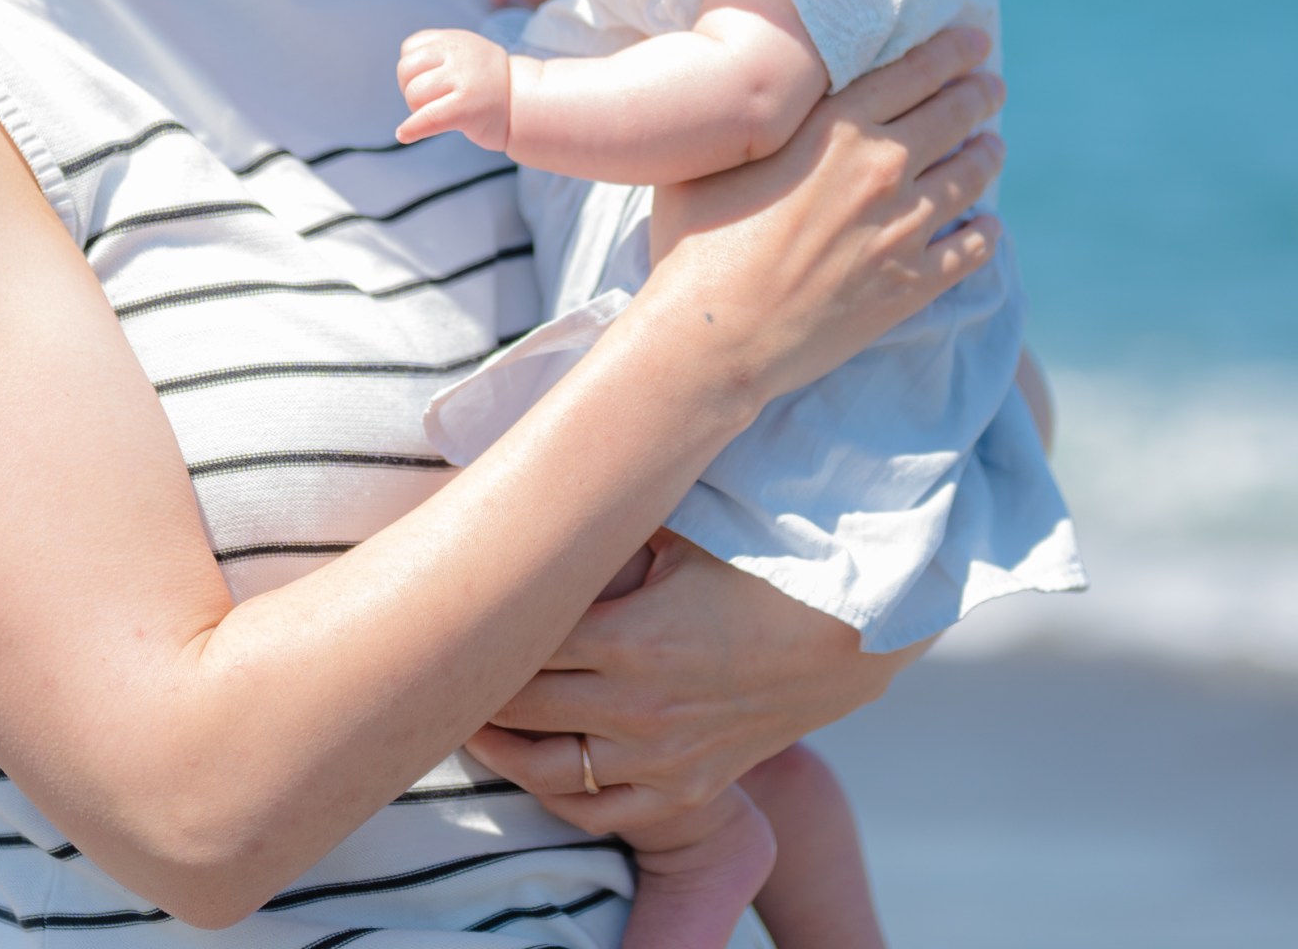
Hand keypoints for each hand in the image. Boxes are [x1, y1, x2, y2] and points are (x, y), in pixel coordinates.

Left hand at [396, 29, 513, 149]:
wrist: (527, 105)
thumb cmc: (493, 87)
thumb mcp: (469, 54)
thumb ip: (440, 54)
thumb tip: (405, 71)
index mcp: (455, 40)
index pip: (410, 48)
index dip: (412, 70)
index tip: (428, 82)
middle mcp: (457, 54)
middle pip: (406, 70)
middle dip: (411, 90)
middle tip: (433, 102)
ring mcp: (462, 79)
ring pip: (413, 94)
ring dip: (417, 110)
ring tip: (440, 114)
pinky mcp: (465, 106)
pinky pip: (427, 117)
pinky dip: (412, 129)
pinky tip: (405, 134)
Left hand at [465, 533, 925, 830]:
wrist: (853, 634)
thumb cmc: (764, 565)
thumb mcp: (685, 531)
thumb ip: (611, 523)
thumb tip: (543, 486)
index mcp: (631, 636)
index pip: (519, 642)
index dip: (475, 629)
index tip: (447, 609)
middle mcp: (640, 707)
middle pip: (519, 705)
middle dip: (473, 684)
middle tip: (444, 657)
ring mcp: (664, 757)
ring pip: (545, 771)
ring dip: (498, 748)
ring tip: (472, 719)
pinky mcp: (690, 787)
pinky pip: (600, 810)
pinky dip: (556, 794)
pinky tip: (536, 762)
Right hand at [627, 24, 1004, 410]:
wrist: (715, 336)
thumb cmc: (697, 244)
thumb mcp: (718, 159)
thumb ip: (755, 122)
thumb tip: (753, 94)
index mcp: (837, 128)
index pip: (915, 72)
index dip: (952, 52)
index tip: (975, 42)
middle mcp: (882, 168)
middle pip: (953, 116)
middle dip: (980, 95)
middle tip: (992, 87)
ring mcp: (903, 228)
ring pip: (970, 177)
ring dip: (986, 157)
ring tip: (992, 148)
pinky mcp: (911, 284)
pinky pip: (971, 250)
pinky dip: (985, 234)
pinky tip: (989, 228)